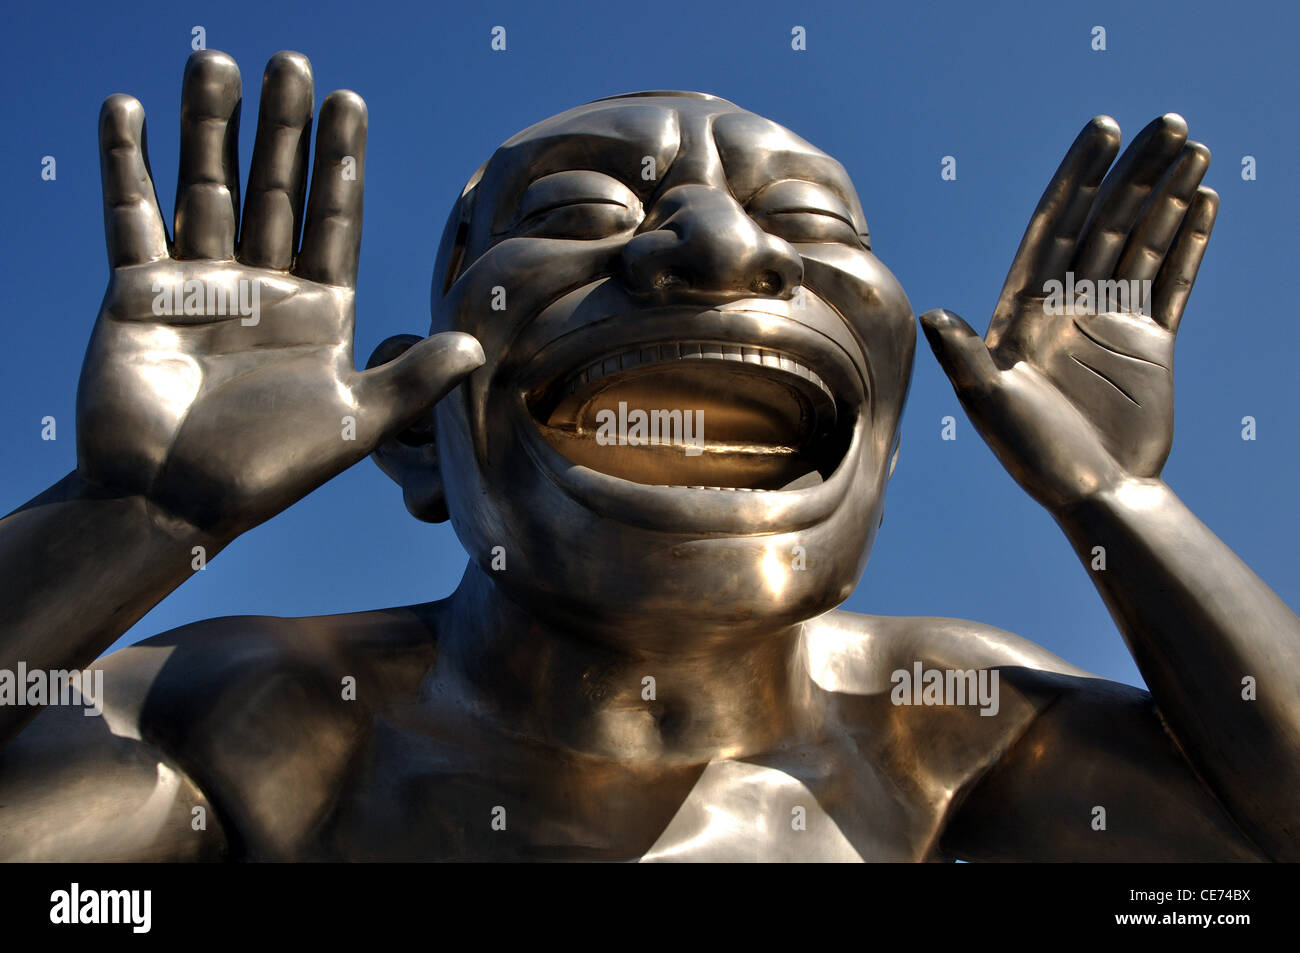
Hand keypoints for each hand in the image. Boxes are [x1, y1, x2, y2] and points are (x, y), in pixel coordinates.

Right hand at [78, 50, 481, 535]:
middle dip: (284, 128)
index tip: (349, 103)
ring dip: (211, 127)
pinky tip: (130, 110)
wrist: (172, 503)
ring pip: (209, 188)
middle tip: (291, 62)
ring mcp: (203, 286)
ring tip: (216, 60)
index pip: (335, 220)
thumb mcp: (354, 425)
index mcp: (320, 312)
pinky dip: (127, 165)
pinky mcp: (140, 293)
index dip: (342, 162)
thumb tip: (475, 345)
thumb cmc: (267, 472)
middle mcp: (265, 289)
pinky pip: (133, 216)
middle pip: (277, 191)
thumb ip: (413, 382)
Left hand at [920, 114, 1216, 509]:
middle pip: (1106, 222)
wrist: (1093, 495)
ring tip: (1193, 149)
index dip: (1078, 177)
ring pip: (1144, 243)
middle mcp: (1068, 305)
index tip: (1103, 131)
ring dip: (1168, 197)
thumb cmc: (1033, 457)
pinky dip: (1191, 244)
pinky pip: (1174, 281)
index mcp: (1026, 309)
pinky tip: (1205, 202)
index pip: (1056, 225)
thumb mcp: (991, 406)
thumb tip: (934, 313)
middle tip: (1167, 122)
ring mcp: (1110, 321)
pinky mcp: (1150, 343)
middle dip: (1134, 172)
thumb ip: (966, 358)